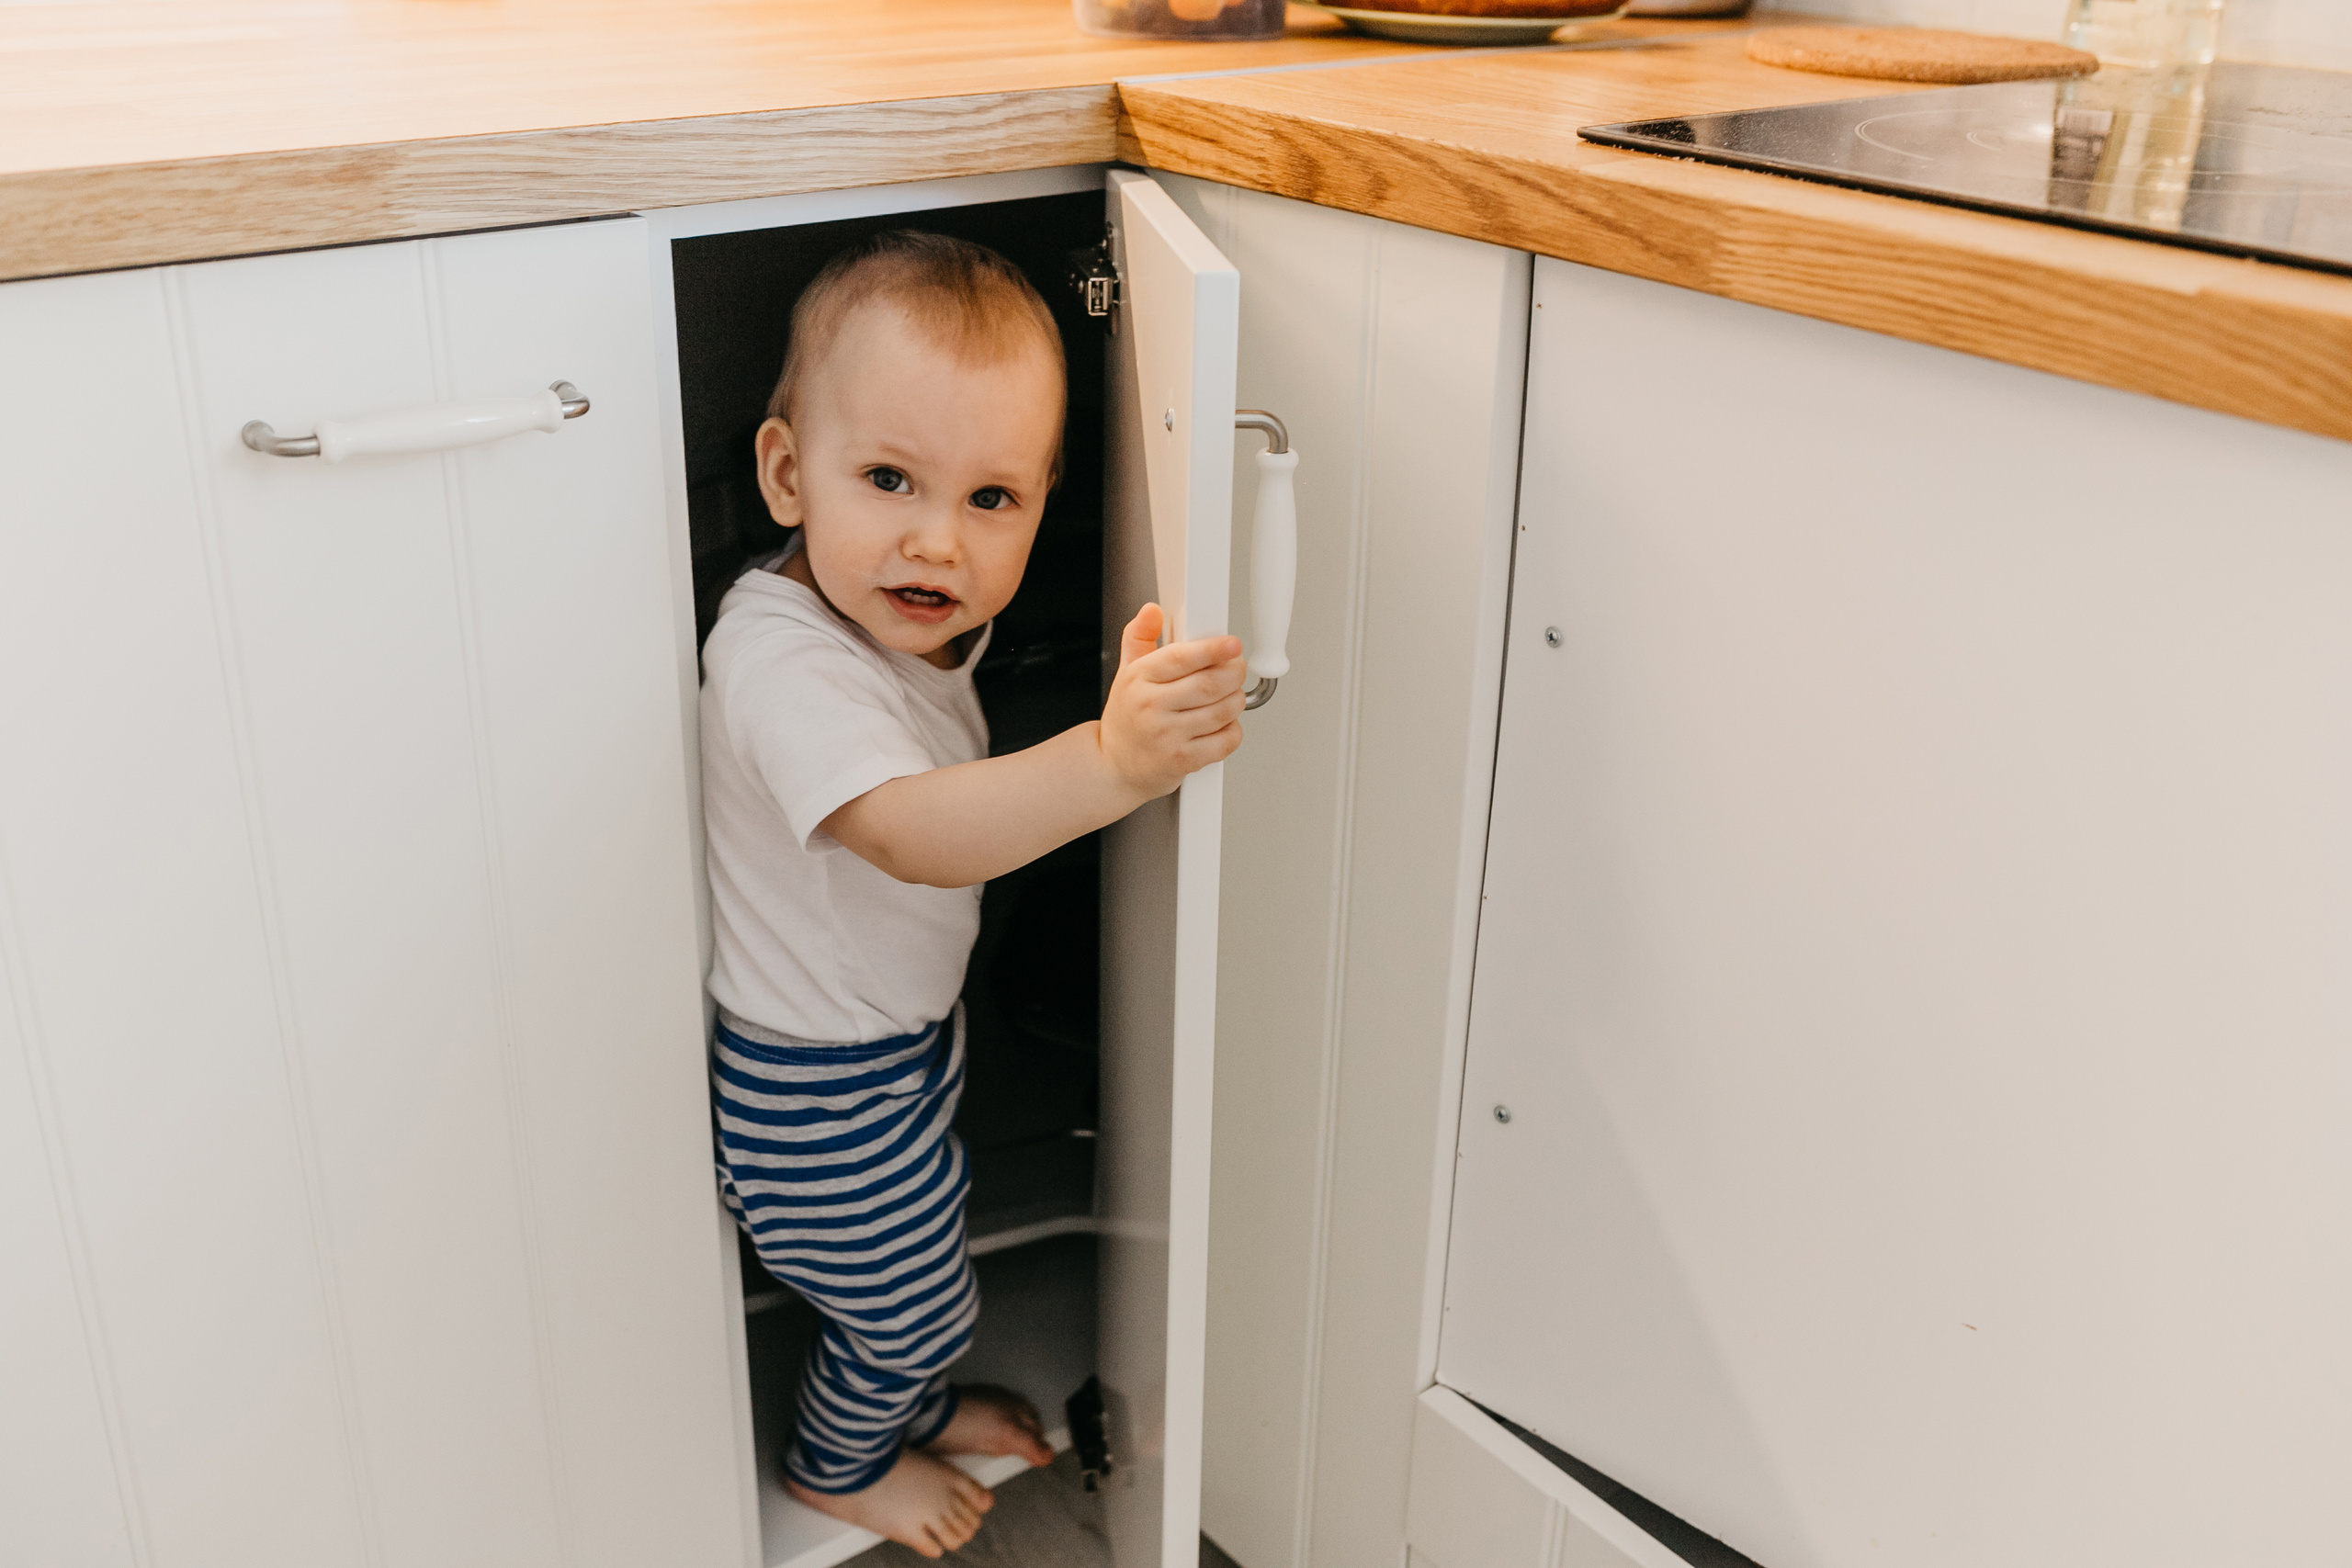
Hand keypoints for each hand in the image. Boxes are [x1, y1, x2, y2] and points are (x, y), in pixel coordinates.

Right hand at [1100, 603, 1245, 799]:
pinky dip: (1233, 729)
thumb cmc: (1127, 718)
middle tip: (1236, 669)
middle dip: (1234, 673)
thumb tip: (1151, 611)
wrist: (1115, 766)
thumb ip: (1139, 637)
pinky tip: (1222, 724)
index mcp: (1138, 679)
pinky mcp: (1183, 760)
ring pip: (1223, 711)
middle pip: (1210, 684)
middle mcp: (1150, 707)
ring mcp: (1167, 736)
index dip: (1213, 649)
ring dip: (1236, 700)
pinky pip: (1225, 740)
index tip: (1232, 645)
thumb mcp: (1126, 672)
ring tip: (1229, 696)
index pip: (1181, 658)